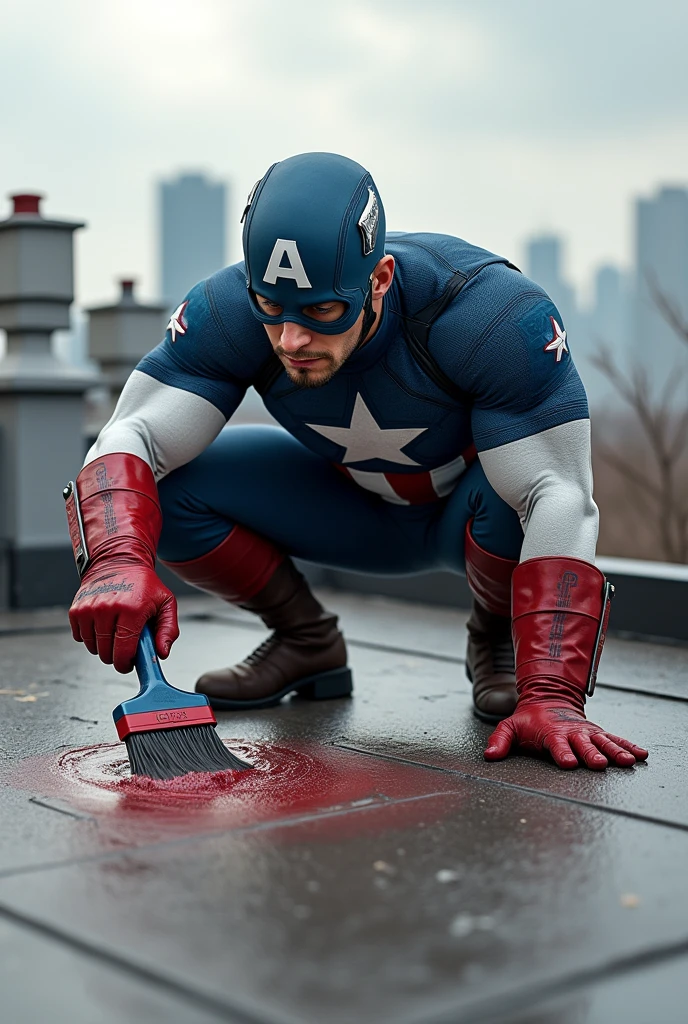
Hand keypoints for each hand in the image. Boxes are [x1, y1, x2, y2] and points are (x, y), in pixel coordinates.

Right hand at [69, 558, 178, 672]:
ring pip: (92, 647)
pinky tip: (102, 625)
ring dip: (103, 646)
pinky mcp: (76, 609)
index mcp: (132, 609)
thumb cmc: (144, 585)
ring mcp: (89, 609)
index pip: (123, 651)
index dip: (127, 663)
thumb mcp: (166, 603)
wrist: (119, 562)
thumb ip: (168, 630)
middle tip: (125, 645)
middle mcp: (108, 608)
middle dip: (116, 656)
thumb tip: (161, 653)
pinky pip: (80, 637)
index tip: (130, 663)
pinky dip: (90, 637)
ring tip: (115, 631)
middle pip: (106, 653)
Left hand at [484, 701, 648, 769]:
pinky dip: (628, 746)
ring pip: (603, 743)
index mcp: (551, 734)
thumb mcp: (509, 727)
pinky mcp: (597, 734)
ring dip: (615, 752)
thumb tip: (489, 756)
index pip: (556, 745)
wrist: (548, 699)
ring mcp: (586, 734)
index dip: (562, 753)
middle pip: (583, 745)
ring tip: (628, 761)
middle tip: (599, 764)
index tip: (568, 763)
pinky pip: (615, 739)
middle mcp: (572, 734)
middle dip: (591, 755)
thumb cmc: (528, 720)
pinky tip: (641, 755)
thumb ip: (499, 741)